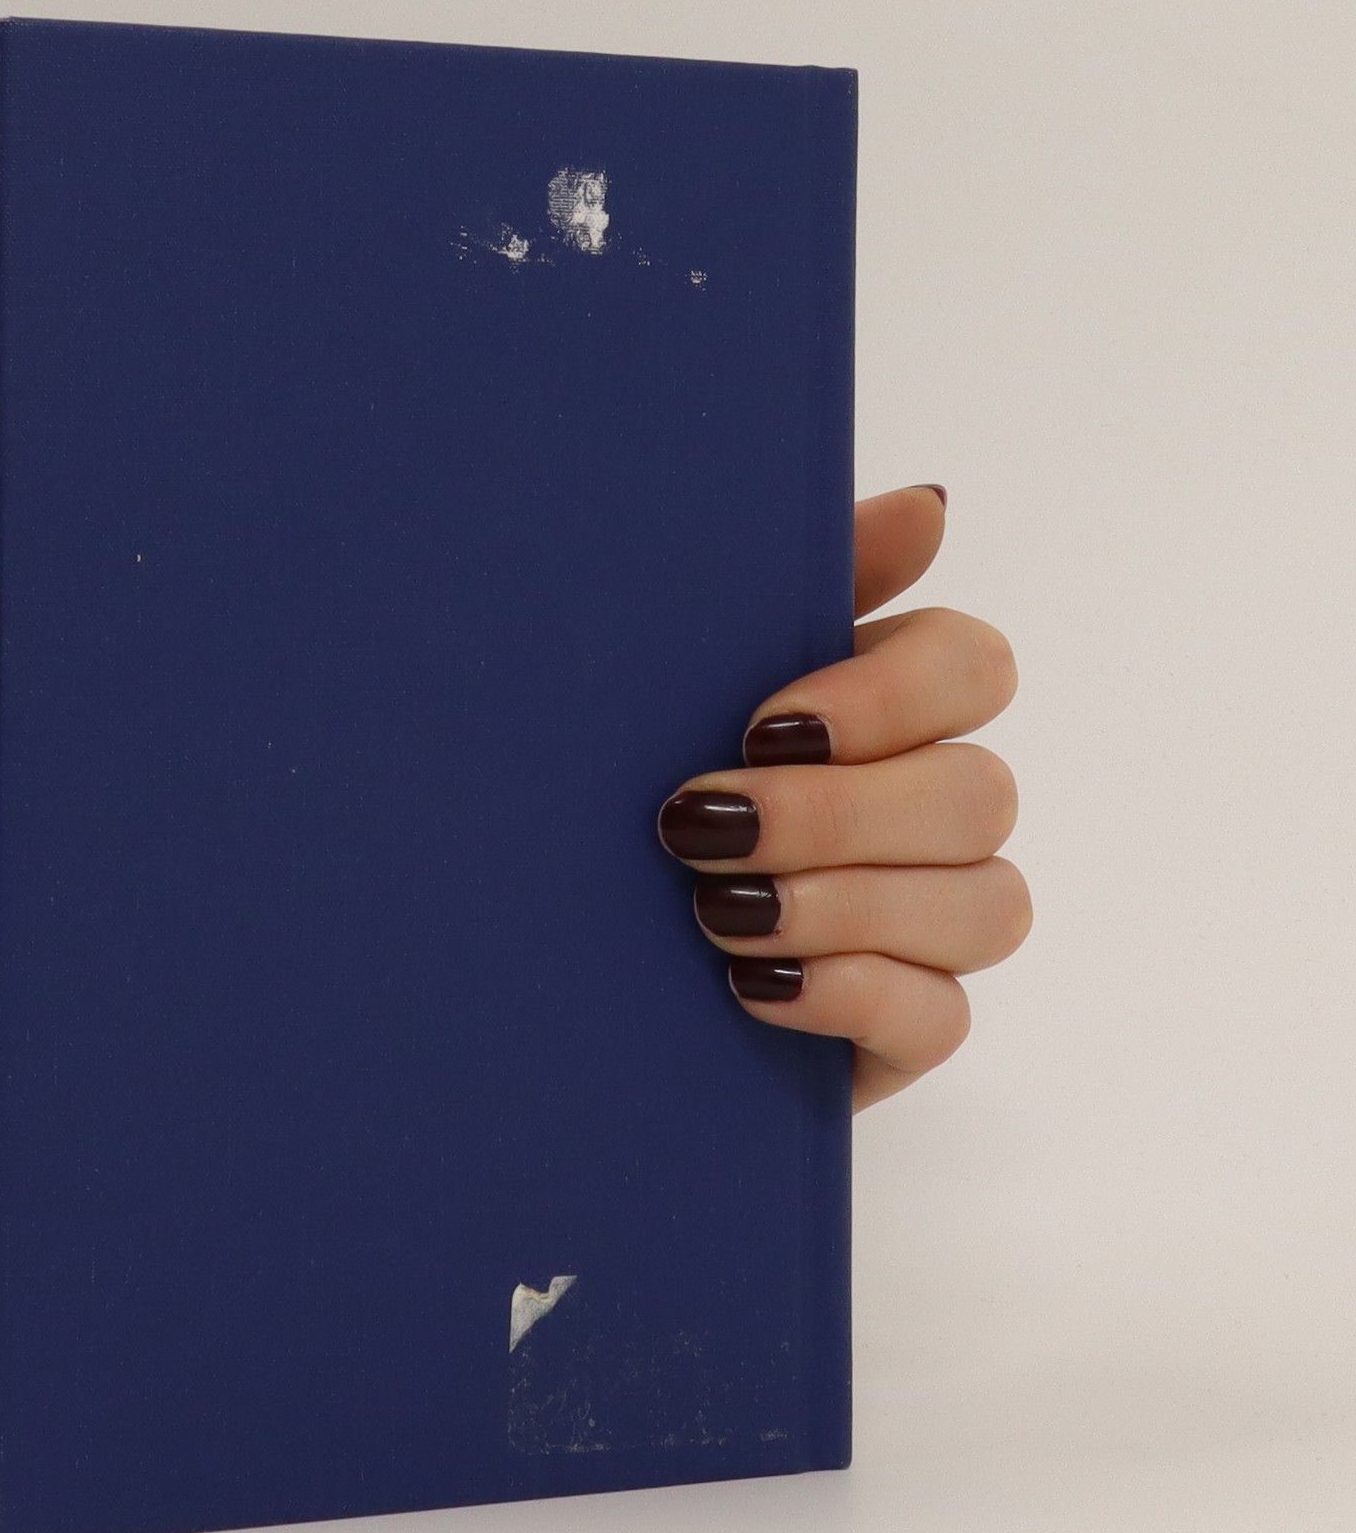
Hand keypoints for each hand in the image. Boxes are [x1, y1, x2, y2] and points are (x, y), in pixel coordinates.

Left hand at [656, 485, 1027, 1108]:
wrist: (546, 945)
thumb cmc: (621, 787)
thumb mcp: (678, 678)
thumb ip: (791, 587)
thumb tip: (931, 506)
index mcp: (883, 709)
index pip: (975, 666)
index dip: (893, 694)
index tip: (764, 722)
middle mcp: (930, 810)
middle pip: (979, 794)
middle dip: (836, 814)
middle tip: (699, 825)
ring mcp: (930, 925)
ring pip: (986, 907)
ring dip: (844, 905)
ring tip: (716, 912)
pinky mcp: (906, 1026)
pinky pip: (945, 1016)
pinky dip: (850, 996)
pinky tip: (749, 987)